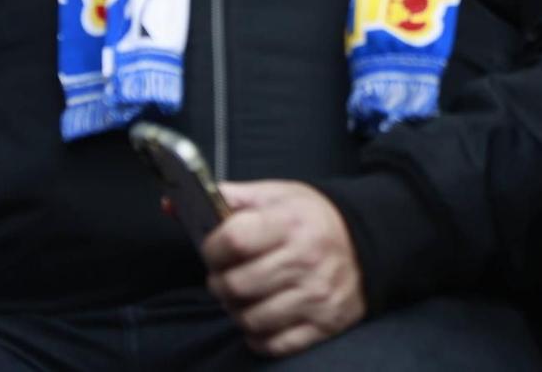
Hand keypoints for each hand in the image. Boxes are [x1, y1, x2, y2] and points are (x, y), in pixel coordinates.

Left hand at [201, 181, 365, 357]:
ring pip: (250, 319)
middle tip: (229, 275)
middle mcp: (305, 260)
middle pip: (235, 286)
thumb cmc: (312, 219)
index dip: (212, 248)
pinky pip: (272, 344)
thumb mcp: (277, 195)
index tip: (215, 249)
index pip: (233, 241)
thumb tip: (172, 204)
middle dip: (221, 283)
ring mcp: (316, 296)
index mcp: (291, 222)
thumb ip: (229, 199)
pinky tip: (264, 316)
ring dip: (239, 310)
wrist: (369, 241)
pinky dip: (259, 335)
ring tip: (247, 295)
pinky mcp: (323, 324)